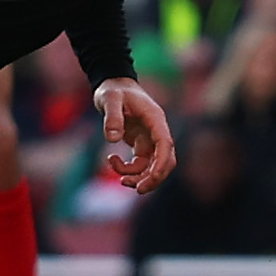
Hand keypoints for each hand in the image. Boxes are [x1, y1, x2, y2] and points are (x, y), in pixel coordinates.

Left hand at [92, 76, 176, 192]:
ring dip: (139, 177)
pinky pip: (139, 163)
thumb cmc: (113, 89)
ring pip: (152, 165)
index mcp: (155, 119)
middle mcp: (156, 130)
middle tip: (138, 190)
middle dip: (154, 177)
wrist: (112, 85)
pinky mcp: (140, 143)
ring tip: (121, 180)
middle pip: (165, 160)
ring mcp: (149, 138)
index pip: (165, 144)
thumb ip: (112, 116)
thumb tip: (113, 139)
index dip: (161, 163)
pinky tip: (112, 160)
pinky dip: (127, 168)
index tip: (151, 177)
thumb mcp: (110, 98)